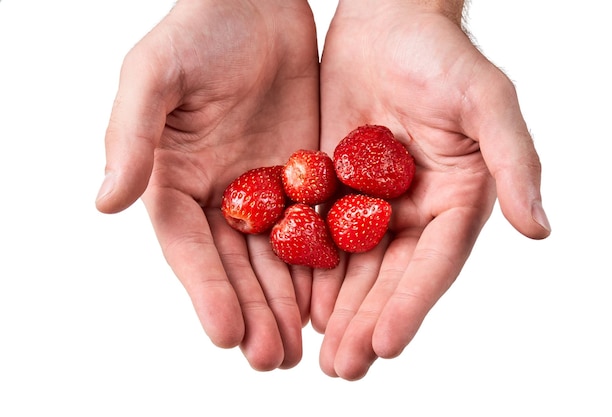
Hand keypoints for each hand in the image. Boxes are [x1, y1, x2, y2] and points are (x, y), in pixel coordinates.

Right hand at [95, 0, 319, 370]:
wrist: (257, 3)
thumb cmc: (197, 30)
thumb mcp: (152, 75)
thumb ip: (129, 136)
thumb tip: (105, 203)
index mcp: (174, 181)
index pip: (188, 248)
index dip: (205, 291)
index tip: (225, 335)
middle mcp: (219, 194)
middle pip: (234, 264)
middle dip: (252, 312)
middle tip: (272, 359)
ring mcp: (264, 188)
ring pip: (276, 255)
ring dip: (286, 302)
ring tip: (301, 346)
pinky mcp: (304, 174)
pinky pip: (314, 225)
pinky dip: (321, 262)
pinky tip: (332, 298)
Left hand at [312, 3, 550, 379]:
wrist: (386, 21)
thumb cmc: (442, 55)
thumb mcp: (486, 101)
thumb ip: (513, 161)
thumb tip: (540, 228)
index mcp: (455, 200)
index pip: (433, 264)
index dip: (410, 305)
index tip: (384, 344)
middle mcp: (414, 209)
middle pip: (389, 276)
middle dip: (365, 321)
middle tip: (342, 367)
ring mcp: (371, 201)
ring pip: (351, 265)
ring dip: (335, 308)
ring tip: (315, 349)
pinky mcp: (333, 186)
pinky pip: (318, 232)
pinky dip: (307, 267)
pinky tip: (291, 298)